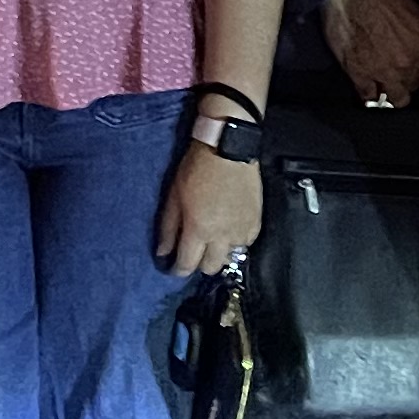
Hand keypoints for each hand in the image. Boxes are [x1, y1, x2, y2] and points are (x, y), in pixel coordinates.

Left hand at [158, 139, 265, 276]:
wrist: (228, 148)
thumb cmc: (197, 168)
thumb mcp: (174, 196)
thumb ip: (168, 228)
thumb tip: (162, 252)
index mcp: (199, 229)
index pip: (187, 264)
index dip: (178, 270)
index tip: (173, 268)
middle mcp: (222, 236)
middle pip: (211, 268)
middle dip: (199, 264)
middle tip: (193, 252)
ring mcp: (242, 230)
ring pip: (230, 258)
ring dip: (218, 253)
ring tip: (211, 241)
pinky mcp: (256, 222)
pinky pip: (245, 244)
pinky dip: (235, 242)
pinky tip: (228, 231)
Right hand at [321, 0, 418, 107]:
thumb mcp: (414, 9)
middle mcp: (408, 63)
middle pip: (414, 87)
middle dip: (409, 80)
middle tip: (402, 72)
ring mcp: (384, 71)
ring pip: (397, 98)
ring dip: (393, 92)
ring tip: (389, 85)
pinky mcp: (359, 73)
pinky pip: (369, 95)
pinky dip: (370, 92)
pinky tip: (370, 86)